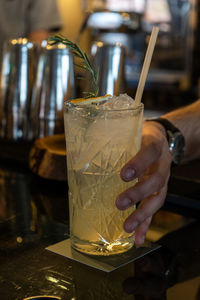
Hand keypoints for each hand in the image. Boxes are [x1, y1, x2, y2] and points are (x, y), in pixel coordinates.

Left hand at [116, 121, 172, 243]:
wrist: (162, 139)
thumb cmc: (141, 135)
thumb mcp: (132, 131)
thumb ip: (116, 138)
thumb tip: (83, 143)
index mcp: (155, 145)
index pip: (149, 152)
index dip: (138, 164)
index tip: (123, 175)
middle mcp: (162, 164)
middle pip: (155, 181)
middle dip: (137, 194)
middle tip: (119, 203)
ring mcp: (163, 180)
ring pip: (157, 198)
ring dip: (142, 214)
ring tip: (127, 227)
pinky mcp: (160, 191)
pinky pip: (155, 209)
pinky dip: (146, 225)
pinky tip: (138, 238)